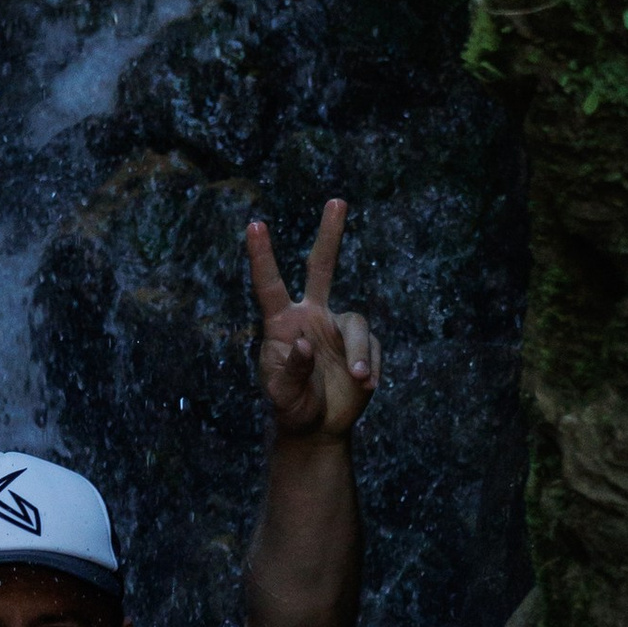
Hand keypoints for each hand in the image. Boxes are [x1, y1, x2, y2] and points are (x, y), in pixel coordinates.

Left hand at [247, 202, 378, 442]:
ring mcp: (338, 328)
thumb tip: (306, 344)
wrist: (317, 426)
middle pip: (321, 268)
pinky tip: (365, 388)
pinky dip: (372, 368)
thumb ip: (292, 372)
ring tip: (360, 378)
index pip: (270, 286)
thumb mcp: (283, 396)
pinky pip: (373, 349)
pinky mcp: (363, 344)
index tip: (254, 225)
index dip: (262, 256)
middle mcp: (311, 316)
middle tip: (337, 200)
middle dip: (330, 234)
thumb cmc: (291, 407)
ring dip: (360, 351)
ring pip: (357, 323)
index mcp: (282, 324)